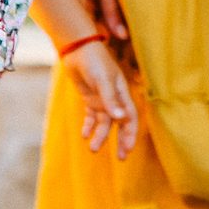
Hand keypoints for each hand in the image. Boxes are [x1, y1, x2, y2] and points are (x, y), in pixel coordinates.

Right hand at [46, 0, 126, 44]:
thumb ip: (111, 8)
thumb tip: (122, 37)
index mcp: (69, 0)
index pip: (87, 35)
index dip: (104, 46)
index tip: (121, 54)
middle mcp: (55, 5)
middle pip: (77, 34)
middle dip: (96, 40)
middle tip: (118, 46)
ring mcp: (49, 2)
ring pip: (71, 26)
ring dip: (86, 30)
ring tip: (107, 32)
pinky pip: (66, 16)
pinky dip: (79, 19)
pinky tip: (92, 16)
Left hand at [64, 39, 140, 159]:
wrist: (77, 49)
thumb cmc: (95, 61)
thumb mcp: (103, 80)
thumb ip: (111, 100)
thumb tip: (120, 118)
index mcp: (123, 93)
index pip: (130, 118)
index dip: (130, 134)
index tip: (128, 149)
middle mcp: (114, 99)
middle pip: (120, 124)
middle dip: (120, 140)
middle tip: (121, 158)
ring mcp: (102, 99)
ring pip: (104, 123)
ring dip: (100, 136)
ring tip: (93, 148)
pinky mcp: (90, 98)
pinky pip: (91, 116)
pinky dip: (89, 126)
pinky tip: (85, 135)